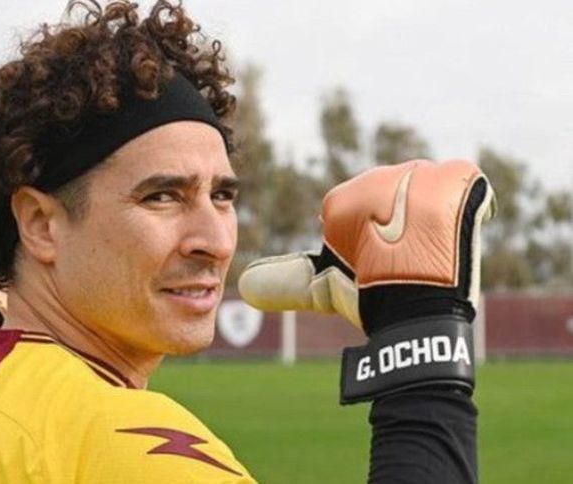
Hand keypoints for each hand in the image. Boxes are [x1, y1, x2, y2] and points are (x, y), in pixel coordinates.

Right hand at [239, 159, 494, 401]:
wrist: (417, 309)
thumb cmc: (370, 299)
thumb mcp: (327, 288)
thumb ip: (287, 282)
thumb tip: (245, 286)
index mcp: (342, 200)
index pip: (364, 211)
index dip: (376, 242)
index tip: (384, 266)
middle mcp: (376, 177)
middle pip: (398, 198)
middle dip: (407, 228)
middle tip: (413, 262)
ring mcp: (416, 175)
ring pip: (431, 191)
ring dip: (436, 221)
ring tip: (438, 252)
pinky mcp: (455, 179)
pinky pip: (468, 183)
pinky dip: (470, 206)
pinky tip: (462, 235)